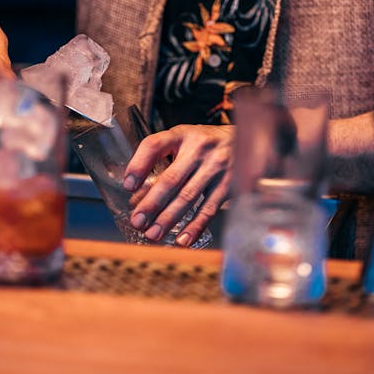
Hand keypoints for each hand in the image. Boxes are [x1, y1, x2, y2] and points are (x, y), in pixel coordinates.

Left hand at [123, 124, 233, 246]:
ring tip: (152, 234)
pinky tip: (182, 239)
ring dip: (168, 218)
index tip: (127, 186)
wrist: (246, 139)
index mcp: (182, 134)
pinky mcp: (230, 183)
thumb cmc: (206, 143)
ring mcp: (216, 166)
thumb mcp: (185, 138)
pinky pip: (209, 208)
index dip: (138, 165)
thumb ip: (163, 157)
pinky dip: (195, 226)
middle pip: (171, 178)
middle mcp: (199, 148)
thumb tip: (137, 194)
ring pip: (188, 197)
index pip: (154, 145)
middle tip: (137, 221)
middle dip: (151, 203)